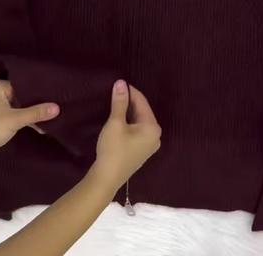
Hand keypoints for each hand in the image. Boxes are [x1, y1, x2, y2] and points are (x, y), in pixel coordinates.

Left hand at [0, 79, 59, 167]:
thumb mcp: (15, 120)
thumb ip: (36, 113)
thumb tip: (57, 107)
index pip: (24, 85)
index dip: (40, 92)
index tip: (57, 95)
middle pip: (23, 96)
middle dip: (37, 104)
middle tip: (58, 106)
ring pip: (20, 106)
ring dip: (32, 114)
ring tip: (52, 119)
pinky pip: (16, 115)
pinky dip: (25, 121)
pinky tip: (40, 127)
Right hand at [92, 80, 160, 194]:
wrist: (107, 178)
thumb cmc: (113, 149)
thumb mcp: (115, 123)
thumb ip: (119, 102)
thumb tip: (121, 82)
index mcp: (153, 127)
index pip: (142, 102)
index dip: (130, 91)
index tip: (118, 83)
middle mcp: (155, 135)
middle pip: (142, 111)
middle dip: (129, 101)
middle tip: (115, 92)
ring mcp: (149, 145)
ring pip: (139, 121)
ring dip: (128, 112)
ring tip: (115, 103)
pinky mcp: (141, 151)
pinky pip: (137, 130)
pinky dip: (129, 122)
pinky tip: (119, 119)